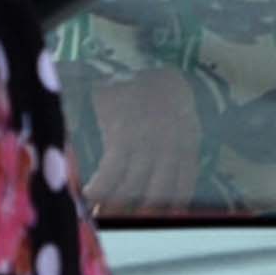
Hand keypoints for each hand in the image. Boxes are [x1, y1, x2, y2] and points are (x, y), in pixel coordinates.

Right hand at [81, 68, 205, 211]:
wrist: (133, 54)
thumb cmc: (150, 82)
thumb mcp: (175, 110)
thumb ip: (174, 140)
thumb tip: (158, 170)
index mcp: (188, 140)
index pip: (183, 184)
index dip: (169, 206)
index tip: (153, 218)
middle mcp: (172, 146)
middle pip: (157, 193)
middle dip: (138, 211)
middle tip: (120, 220)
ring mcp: (148, 142)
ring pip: (132, 188)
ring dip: (113, 204)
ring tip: (98, 212)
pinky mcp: (124, 136)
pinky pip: (111, 175)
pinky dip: (98, 189)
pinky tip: (87, 195)